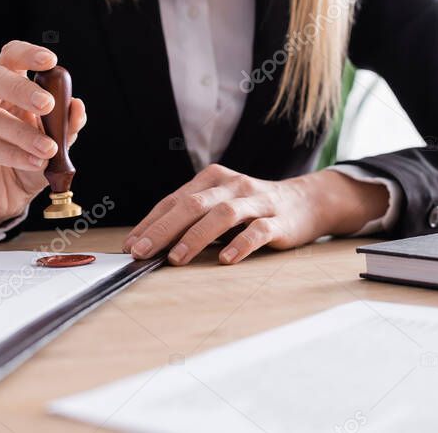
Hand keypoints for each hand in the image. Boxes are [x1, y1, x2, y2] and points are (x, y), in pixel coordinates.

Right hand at [0, 40, 86, 232]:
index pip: (11, 56)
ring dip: (22, 133)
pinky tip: (33, 162)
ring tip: (49, 149)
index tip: (50, 61)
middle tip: (47, 104)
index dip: (27, 54)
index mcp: (5, 82)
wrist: (7, 192)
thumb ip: (66, 125)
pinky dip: (12, 154)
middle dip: (22, 90)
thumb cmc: (29, 155)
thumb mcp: (55, 141)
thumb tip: (77, 107)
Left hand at [122, 164, 388, 264]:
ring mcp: (257, 201)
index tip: (131, 245)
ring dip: (196, 237)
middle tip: (143, 252)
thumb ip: (192, 218)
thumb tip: (152, 243)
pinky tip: (226, 259)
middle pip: (193, 204)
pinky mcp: (278, 220)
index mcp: (213, 179)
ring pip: (222, 215)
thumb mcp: (220, 205)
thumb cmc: (253, 208)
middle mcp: (233, 185)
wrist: (306, 202)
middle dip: (164, 229)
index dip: (151, 223)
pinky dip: (240, 244)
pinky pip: (258, 231)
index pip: (175, 200)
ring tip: (176, 259)